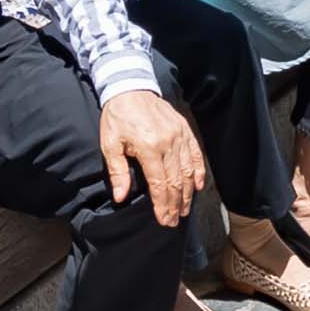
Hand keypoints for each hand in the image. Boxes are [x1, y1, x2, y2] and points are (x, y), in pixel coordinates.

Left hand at [95, 89, 204, 222]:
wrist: (131, 90)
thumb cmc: (117, 119)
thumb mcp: (110, 145)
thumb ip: (118, 172)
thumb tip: (120, 197)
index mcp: (149, 148)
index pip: (159, 183)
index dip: (163, 204)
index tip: (165, 220)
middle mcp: (168, 143)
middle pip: (176, 180)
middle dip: (176, 204)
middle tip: (175, 220)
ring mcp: (180, 136)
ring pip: (188, 170)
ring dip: (188, 192)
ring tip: (186, 209)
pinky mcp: (185, 131)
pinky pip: (196, 155)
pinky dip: (199, 172)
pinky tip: (198, 186)